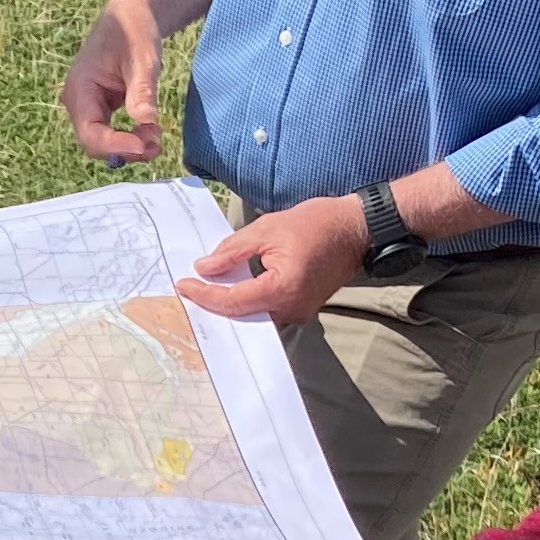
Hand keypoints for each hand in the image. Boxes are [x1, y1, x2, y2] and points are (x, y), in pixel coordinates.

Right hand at [62, 6, 164, 162]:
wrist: (130, 17)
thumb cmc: (134, 31)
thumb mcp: (143, 58)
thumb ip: (142, 89)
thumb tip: (146, 119)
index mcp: (80, 87)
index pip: (90, 130)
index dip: (114, 145)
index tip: (144, 145)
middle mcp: (78, 101)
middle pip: (93, 142)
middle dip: (124, 148)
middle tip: (157, 141)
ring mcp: (87, 107)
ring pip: (102, 142)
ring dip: (128, 147)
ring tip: (157, 137)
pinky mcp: (100, 109)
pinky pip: (110, 133)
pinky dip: (129, 139)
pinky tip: (149, 133)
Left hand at [178, 193, 366, 325]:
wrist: (357, 228)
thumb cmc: (317, 223)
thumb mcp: (267, 228)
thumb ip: (232, 251)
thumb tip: (204, 267)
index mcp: (283, 288)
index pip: (233, 301)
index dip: (204, 294)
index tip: (182, 284)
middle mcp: (291, 309)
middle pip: (241, 315)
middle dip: (213, 304)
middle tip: (188, 291)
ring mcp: (299, 313)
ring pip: (253, 316)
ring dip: (230, 305)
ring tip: (204, 290)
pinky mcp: (301, 309)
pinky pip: (267, 311)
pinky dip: (248, 302)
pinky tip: (231, 290)